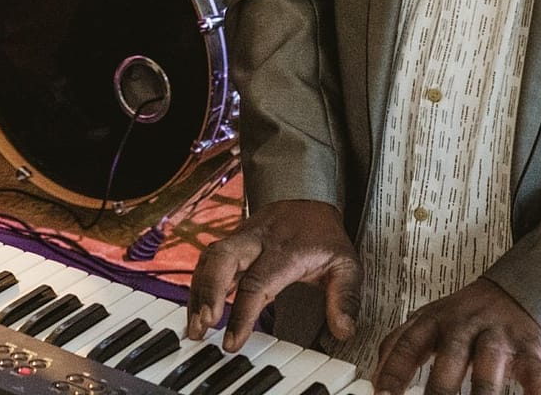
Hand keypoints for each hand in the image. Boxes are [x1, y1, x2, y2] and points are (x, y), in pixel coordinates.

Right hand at [185, 198, 361, 350]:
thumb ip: (346, 297)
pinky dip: (199, 285)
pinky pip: (208, 261)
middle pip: (221, 261)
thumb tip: (343, 330)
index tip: (232, 342)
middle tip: (201, 327)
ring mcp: (241, 239)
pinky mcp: (232, 242)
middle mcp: (256, 241)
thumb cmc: (325, 237)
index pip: (256, 284)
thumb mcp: (347, 264)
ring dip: (198, 293)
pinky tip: (197, 309)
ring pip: (209, 259)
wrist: (310, 199)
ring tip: (193, 327)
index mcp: (284, 251)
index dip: (241, 315)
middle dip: (207, 294)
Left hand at [372, 278, 540, 394]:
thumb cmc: (465, 318)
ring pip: (487, 372)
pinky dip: (535, 393)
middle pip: (449, 361)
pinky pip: (532, 375)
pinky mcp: (528, 349)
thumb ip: (400, 345)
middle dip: (438, 393)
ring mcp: (497, 337)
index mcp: (433, 321)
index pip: (407, 345)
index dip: (393, 372)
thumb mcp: (428, 322)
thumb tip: (373, 377)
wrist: (515, 292)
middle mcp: (463, 327)